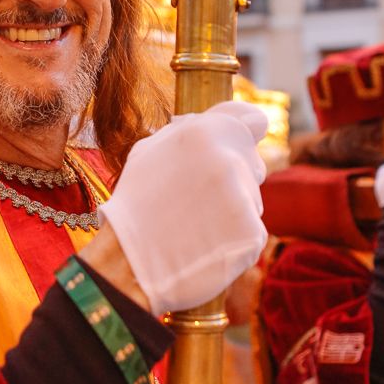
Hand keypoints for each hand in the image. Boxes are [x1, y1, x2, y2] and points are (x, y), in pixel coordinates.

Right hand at [96, 101, 267, 314]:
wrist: (128, 264)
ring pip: (252, 199)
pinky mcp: (253, 233)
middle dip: (235, 177)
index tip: (243, 144)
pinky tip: (206, 244)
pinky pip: (252, 230)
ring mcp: (244, 197)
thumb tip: (220, 121)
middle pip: (254, 164)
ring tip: (196, 224)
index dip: (248, 133)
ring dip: (233, 209)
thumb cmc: (136, 206)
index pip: (254, 120)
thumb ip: (191, 130)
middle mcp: (229, 159)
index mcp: (203, 132)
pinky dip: (235, 238)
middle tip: (199, 199)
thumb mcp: (150, 151)